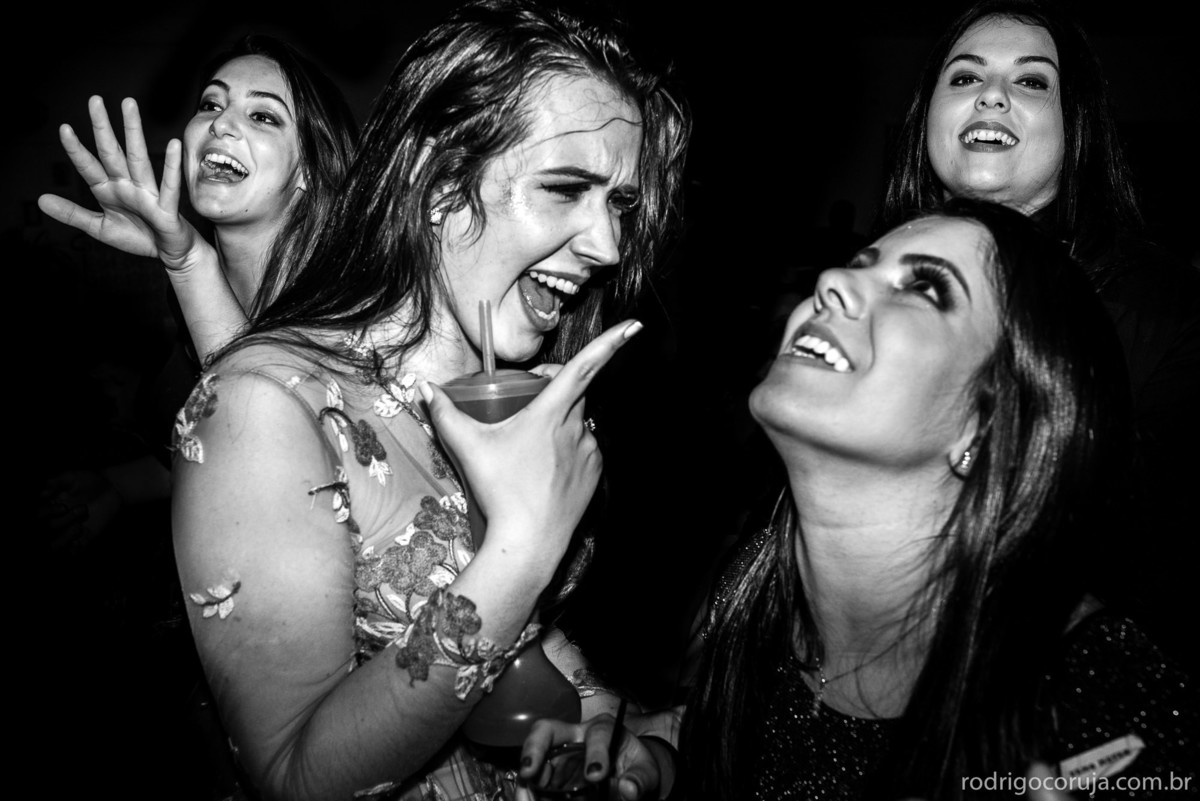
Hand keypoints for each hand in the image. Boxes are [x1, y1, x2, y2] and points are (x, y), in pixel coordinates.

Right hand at [36, 468, 121, 550]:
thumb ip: (58, 480)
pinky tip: (79, 542)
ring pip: (55, 546)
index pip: (38, 515)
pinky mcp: (82, 539)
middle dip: (64, 520)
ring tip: (79, 526)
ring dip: (65, 538)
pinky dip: (73, 550)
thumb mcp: (73, 477)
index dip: (47, 513)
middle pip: (49, 528)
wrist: (112, 490)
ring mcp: (68, 531)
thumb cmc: (89, 481)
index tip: (63, 506)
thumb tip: (45, 487)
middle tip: (83, 508)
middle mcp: (56, 520)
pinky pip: (72, 552)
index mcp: (49, 506)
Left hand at [38, 95, 211, 272]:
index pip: (88, 166)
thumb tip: (40, 199)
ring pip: (138, 157)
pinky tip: (173, 145)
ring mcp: (147, 193)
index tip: (63, 128)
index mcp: (109, 190)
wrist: (169, 253)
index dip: (76, 149)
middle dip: (102, 126)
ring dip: (133, 131)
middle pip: (112, 152)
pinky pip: (168, 185)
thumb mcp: (99, 228)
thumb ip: (72, 213)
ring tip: (129, 104)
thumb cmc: (139, 237)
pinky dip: (171, 166)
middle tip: (94, 99)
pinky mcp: (166, 208)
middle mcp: (127, 185)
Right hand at [421, 320, 641, 568]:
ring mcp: (589, 452)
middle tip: (525, 399)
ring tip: (528, 445)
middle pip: (574, 391)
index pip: (585, 367)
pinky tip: (545, 466)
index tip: (634, 325)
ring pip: (576, 421)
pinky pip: (583, 448)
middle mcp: (576, 428)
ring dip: (558, 422)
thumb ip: (444, 414)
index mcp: (551, 413)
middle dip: (555, 386)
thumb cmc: (500, 492)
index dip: (610, 342)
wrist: (528, 544)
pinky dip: (567, 448)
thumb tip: (424, 388)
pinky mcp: (595, 474)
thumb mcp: (468, 448)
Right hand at [517, 713, 665, 800]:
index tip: (596, 776)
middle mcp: (574, 736)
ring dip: (526, 777)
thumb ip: (640, 779)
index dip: (596, 754)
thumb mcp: (646, 771)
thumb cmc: (635, 766)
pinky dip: (528, 792)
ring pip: (534, 756)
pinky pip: (534, 780)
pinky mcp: (550, 775)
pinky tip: (528, 799)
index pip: (598, 734)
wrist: (627, 774)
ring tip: (525, 797)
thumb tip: (629, 789)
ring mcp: (558, 755)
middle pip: (548, 730)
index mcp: (603, 730)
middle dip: (534, 746)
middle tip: (528, 771)